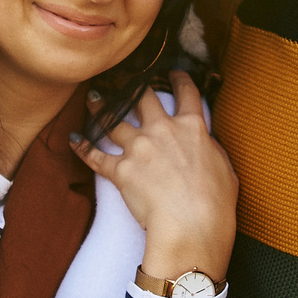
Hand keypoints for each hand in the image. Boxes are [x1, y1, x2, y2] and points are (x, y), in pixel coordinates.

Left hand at [70, 71, 236, 285]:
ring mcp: (139, 148)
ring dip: (100, 107)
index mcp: (192, 127)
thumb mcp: (225, 168)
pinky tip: (73, 139)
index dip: (178, 79)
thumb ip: (211, 149)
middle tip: (123, 78)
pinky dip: (82, 147)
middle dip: (131, 84)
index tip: (172, 73)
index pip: (186, 93)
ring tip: (92, 98)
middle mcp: (162, 130)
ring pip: (112, 118)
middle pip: (142, 96)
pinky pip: (95, 156)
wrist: (191, 225)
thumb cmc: (215, 203)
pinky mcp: (121, 170)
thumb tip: (204, 143)